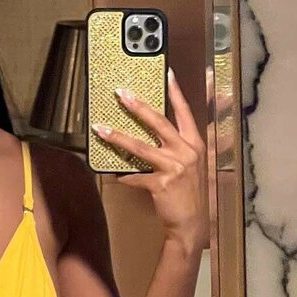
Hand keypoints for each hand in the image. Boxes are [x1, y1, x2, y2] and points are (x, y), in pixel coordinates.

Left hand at [91, 68, 207, 248]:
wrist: (192, 223)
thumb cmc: (188, 193)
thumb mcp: (189, 166)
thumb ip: (174, 148)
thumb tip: (150, 136)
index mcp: (195, 143)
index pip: (184, 112)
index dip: (176, 92)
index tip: (167, 72)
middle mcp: (187, 151)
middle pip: (159, 122)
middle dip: (138, 106)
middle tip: (121, 93)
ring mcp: (175, 167)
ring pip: (140, 147)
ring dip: (118, 137)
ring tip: (101, 128)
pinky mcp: (161, 183)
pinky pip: (135, 176)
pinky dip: (124, 176)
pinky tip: (115, 175)